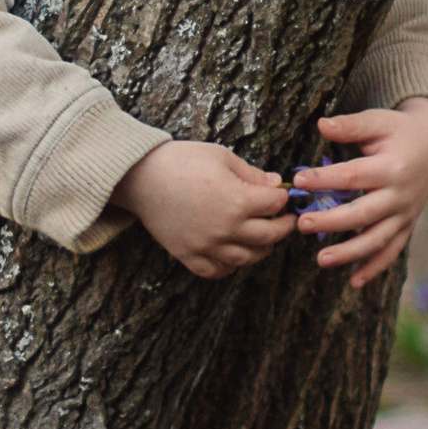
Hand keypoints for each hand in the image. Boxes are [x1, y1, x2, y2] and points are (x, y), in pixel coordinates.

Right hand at [111, 139, 293, 278]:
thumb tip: (277, 185)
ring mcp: (207, 245)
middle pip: (270, 236)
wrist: (141, 177)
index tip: (282, 195)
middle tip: (286, 220)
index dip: (283, 197)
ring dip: (262, 248)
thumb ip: (252, 174)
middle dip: (283, 227)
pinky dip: (230, 265)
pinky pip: (217, 271)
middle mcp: (226, 228)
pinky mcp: (189, 255)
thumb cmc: (182, 161)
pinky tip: (233, 252)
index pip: (276, 204)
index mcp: (238, 200)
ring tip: (264, 238)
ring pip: (248, 258)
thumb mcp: (222, 157)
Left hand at [289, 98, 427, 291]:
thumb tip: (321, 124)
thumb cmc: (397, 130)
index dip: (325, 179)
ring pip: (377, 239)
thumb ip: (351, 125)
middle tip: (302, 225)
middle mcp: (401, 195)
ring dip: (350, 253)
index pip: (353, 177)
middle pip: (363, 214)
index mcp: (392, 167)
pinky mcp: (407, 225)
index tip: (299, 180)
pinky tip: (354, 282)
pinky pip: (391, 251)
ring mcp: (405, 213)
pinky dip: (375, 268)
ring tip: (321, 259)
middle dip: (331, 222)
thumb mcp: (378, 120)